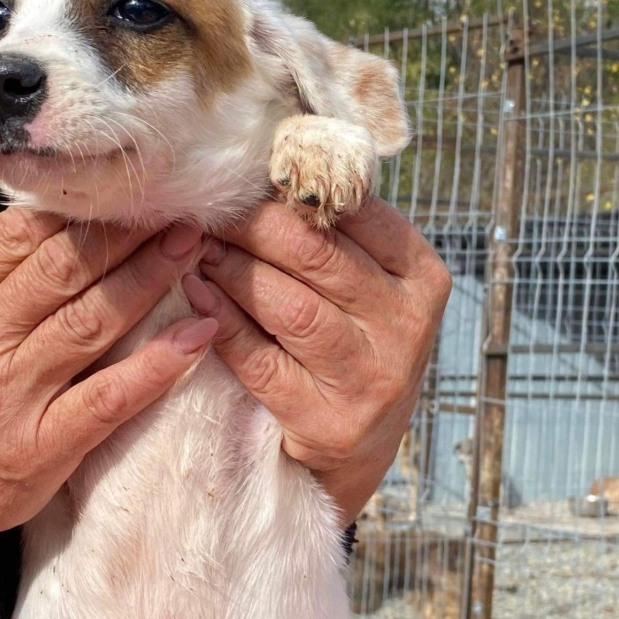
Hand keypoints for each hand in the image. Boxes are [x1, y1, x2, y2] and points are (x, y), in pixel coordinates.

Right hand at [0, 206, 215, 565]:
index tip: (119, 190)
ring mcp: (13, 396)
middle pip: (62, 271)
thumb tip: (48, 218)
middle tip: (173, 208)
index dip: (74, 208)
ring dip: (149, 278)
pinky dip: (158, 363)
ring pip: (91, 322)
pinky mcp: (43, 447)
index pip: (15, 237)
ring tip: (191, 247)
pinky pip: (110, 397)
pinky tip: (197, 333)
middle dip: (124, 234)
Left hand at [182, 197, 450, 523]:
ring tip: (199, 249)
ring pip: (290, 305)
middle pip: (317, 254)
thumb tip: (268, 169)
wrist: (359, 450)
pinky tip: (197, 295)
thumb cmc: (354, 346)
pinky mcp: (330, 421)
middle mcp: (406, 324)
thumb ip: (338, 237)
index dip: (293, 189)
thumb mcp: (370, 289)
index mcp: (422, 276)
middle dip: (251, 225)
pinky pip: (262, 361)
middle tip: (208, 209)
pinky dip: (223, 322)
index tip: (248, 177)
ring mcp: (372, 377)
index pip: (357, 212)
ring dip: (233, 270)